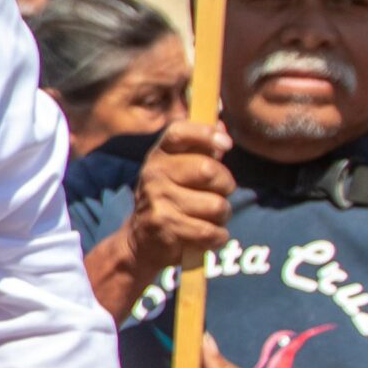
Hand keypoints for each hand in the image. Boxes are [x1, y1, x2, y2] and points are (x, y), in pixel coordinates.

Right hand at [123, 120, 235, 276]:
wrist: (141, 240)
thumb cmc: (170, 198)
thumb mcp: (178, 170)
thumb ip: (201, 149)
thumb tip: (222, 127)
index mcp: (159, 155)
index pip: (179, 132)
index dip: (206, 133)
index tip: (226, 144)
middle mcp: (154, 174)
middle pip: (208, 169)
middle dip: (225, 184)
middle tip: (219, 192)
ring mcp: (158, 201)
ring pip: (216, 205)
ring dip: (221, 214)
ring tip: (208, 216)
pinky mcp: (166, 227)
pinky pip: (211, 231)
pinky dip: (217, 236)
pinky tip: (206, 234)